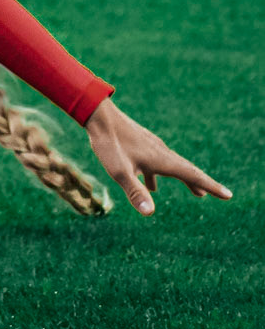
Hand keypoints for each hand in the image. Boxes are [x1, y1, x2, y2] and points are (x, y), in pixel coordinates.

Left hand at [84, 100, 230, 216]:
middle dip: (202, 183)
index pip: (192, 175)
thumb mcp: (119, 171)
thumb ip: (135, 191)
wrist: (98, 116)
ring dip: (185, 178)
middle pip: (187, 170)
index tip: (228, 195)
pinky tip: (152, 185)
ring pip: (173, 166)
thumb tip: (150, 213)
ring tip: (196, 191)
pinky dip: (161, 175)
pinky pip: (157, 163)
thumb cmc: (109, 144)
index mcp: (162, 160)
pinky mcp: (141, 144)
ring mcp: (151, 147)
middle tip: (219, 194)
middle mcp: (161, 152)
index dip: (211, 186)